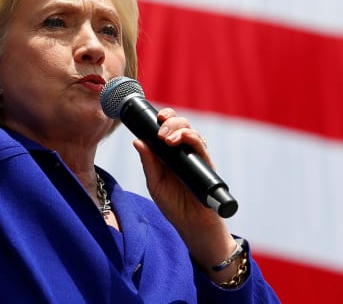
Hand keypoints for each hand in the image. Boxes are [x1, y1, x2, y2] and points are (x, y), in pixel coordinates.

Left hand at [133, 108, 236, 275]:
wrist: (192, 225)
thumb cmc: (173, 205)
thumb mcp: (155, 183)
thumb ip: (148, 162)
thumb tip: (137, 141)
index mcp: (168, 153)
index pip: (167, 127)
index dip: (162, 118)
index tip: (154, 117)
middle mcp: (183, 151)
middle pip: (179, 124)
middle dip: (169, 121)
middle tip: (160, 132)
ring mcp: (195, 156)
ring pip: (190, 130)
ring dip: (178, 128)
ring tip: (166, 138)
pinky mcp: (205, 164)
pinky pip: (201, 145)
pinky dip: (191, 137)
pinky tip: (181, 139)